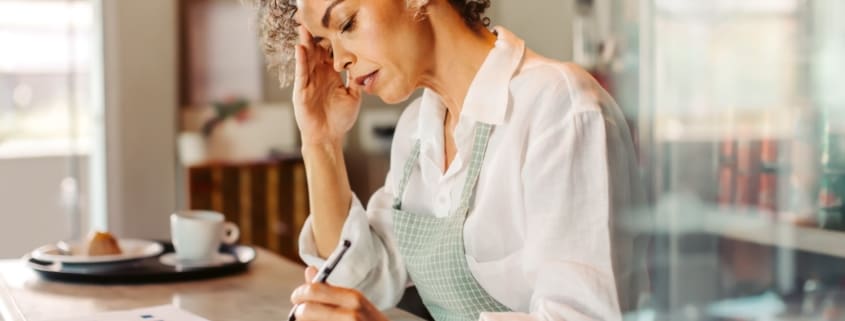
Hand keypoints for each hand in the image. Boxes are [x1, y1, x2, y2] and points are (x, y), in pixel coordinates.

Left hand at [290, 266, 389, 320]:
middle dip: (298, 313)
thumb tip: (309, 270)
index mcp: (353, 298)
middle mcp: (351, 314)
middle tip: (299, 314)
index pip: (314, 290)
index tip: (296, 298)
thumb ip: (330, 288)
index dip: (299, 294)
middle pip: (306, 310)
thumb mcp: (356, 303)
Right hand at [293, 26, 361, 145]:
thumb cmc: (340, 119)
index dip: (331, 41)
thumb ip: (356, 80)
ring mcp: (309, 82)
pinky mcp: (300, 90)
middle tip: (315, 21)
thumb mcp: (353, 97)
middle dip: (316, 37)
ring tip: (305, 29)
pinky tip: (300, 49)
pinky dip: (300, 61)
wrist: (329, 137)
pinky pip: (300, 73)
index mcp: (331, 75)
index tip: (334, 27)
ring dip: (306, 44)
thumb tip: (364, 65)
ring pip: (307, 59)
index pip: (330, 54)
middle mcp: (319, 76)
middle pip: (316, 52)